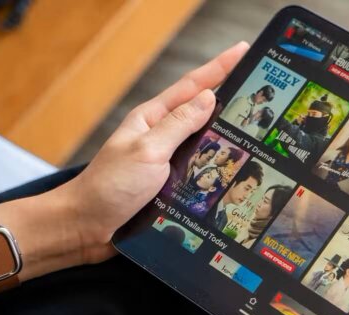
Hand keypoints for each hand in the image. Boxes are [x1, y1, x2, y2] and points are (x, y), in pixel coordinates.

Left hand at [65, 41, 249, 261]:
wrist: (86, 228)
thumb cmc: (109, 186)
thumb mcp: (147, 151)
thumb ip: (178, 125)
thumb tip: (209, 98)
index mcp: (153, 119)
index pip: (192, 87)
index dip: (219, 68)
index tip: (244, 52)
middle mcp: (162, 138)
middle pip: (203, 114)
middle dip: (231, 101)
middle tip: (262, 92)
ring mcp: (167, 162)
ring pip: (205, 145)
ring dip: (228, 139)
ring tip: (260, 131)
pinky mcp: (171, 186)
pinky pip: (201, 173)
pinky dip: (219, 170)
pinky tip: (238, 172)